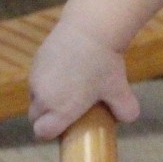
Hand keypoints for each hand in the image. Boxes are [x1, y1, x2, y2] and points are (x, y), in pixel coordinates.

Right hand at [27, 19, 139, 140]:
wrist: (89, 28)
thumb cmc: (105, 63)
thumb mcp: (119, 89)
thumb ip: (126, 110)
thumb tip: (127, 118)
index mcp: (60, 109)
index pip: (42, 132)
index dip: (50, 133)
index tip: (62, 129)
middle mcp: (43, 96)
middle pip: (35, 116)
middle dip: (46, 118)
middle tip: (66, 111)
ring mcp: (36, 77)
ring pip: (35, 96)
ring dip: (45, 98)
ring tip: (67, 89)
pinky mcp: (36, 61)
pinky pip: (37, 78)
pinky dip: (46, 79)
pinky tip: (64, 71)